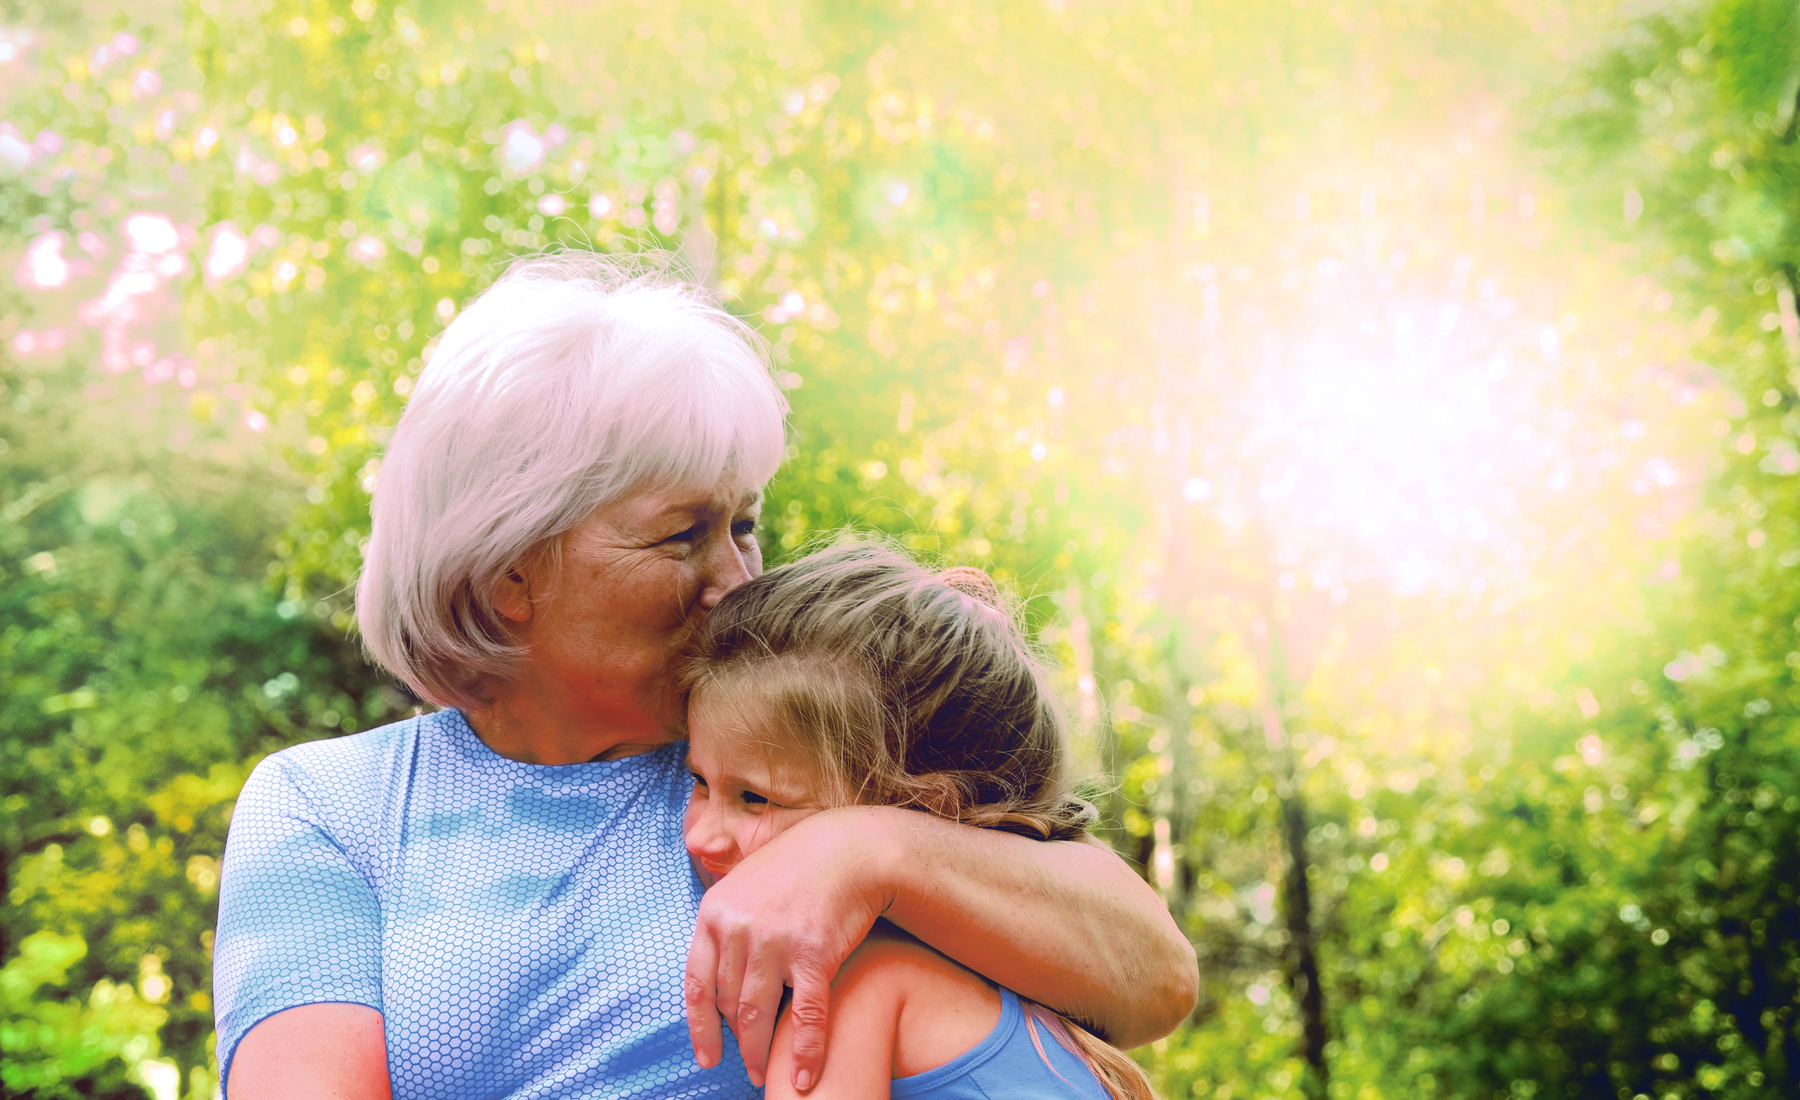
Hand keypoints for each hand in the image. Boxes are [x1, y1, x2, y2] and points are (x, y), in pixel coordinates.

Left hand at [685, 808, 889, 1090]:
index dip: (700, 1028)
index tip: (708, 1057)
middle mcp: (737, 928)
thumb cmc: (800, 866)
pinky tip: (805, 1076)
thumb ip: (726, 919)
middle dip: (737, 1042)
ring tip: (765, 1076)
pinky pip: (805, 1016)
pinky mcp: (813, 954)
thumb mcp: (747, 882)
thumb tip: (713, 963)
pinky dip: (805, 1052)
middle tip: (748, 1066)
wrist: (852, 850)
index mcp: (715, 912)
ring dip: (760, 1054)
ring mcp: (774, 942)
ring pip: (757, 1015)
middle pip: (728, 1004)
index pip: (698, 984)